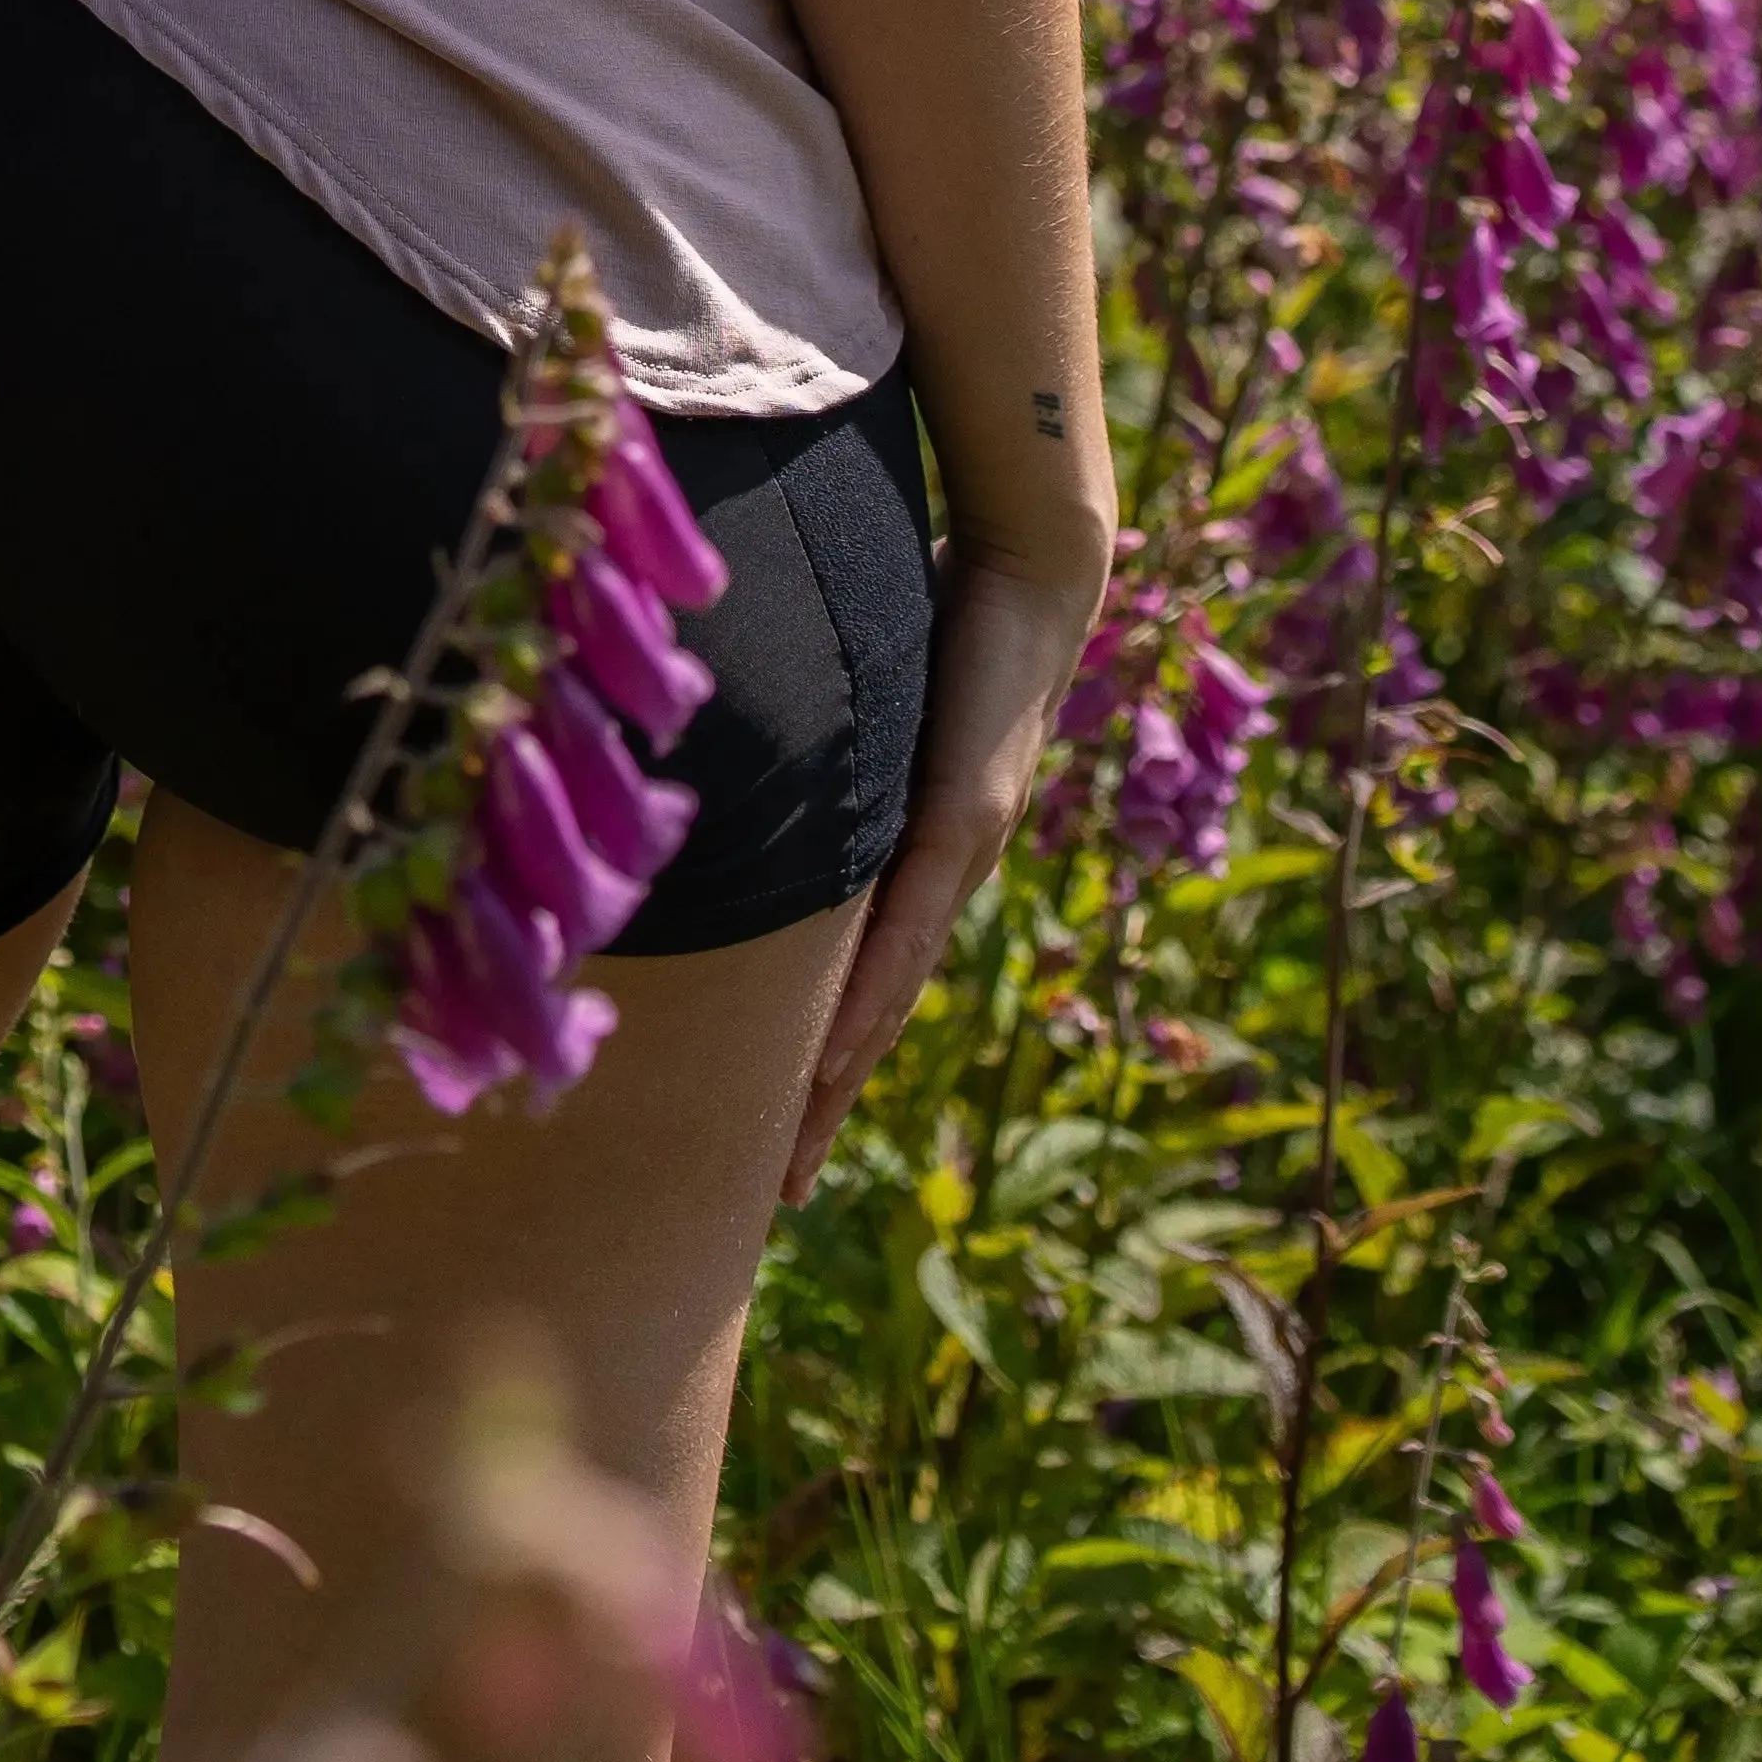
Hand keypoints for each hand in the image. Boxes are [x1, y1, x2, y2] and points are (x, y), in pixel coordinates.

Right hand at [779, 539, 1101, 1205]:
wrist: (1029, 566)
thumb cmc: (939, 615)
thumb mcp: (858, 705)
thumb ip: (815, 753)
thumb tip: (732, 771)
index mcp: (919, 856)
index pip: (865, 980)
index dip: (823, 1062)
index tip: (781, 1135)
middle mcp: (944, 873)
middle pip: (877, 1017)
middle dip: (826, 1107)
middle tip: (780, 1195)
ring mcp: (957, 850)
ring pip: (891, 991)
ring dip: (842, 1078)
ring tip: (797, 1150)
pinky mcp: (961, 811)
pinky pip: (906, 919)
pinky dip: (872, 991)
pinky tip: (840, 1050)